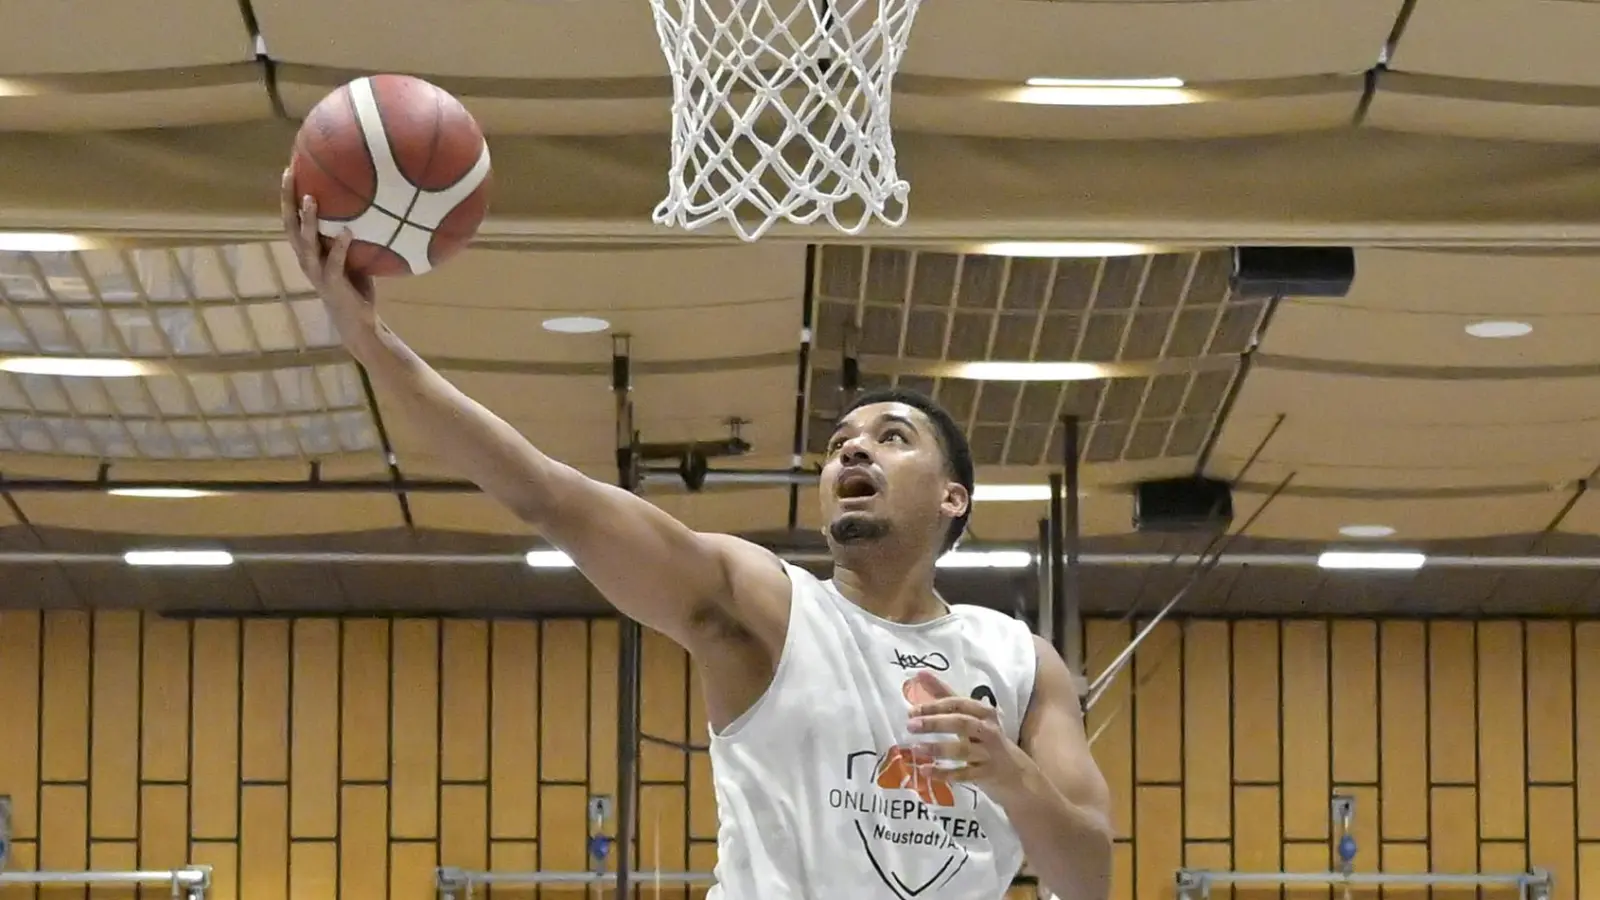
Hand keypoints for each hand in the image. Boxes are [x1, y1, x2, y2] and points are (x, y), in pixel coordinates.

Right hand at [279, 168, 378, 348]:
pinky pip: (334, 262)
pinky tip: (347, 231)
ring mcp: (318, 273)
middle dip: (287, 200)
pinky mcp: (333, 284)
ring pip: (306, 243)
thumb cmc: (355, 286)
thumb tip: (371, 206)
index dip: (287, 197)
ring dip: (308, 221)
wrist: (357, 321)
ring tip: (311, 199)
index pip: (292, 220)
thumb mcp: (351, 256)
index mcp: (308, 252)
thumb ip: (352, 236)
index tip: (288, 170)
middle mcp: (307, 260)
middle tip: (289, 175)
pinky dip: (339, 247)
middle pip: (290, 226)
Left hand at [904, 671, 1031, 793]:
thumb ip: (944, 696)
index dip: (935, 706)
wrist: (1015, 773)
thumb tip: (920, 673)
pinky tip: (926, 771)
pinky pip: (965, 774)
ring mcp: (989, 753)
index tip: (912, 710)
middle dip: (935, 723)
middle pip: (961, 723)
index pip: (958, 704)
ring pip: (963, 749)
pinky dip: (945, 773)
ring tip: (916, 748)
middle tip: (911, 726)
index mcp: (984, 712)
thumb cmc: (986, 738)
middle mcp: (989, 730)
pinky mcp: (987, 774)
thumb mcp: (969, 716)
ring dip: (938, 748)